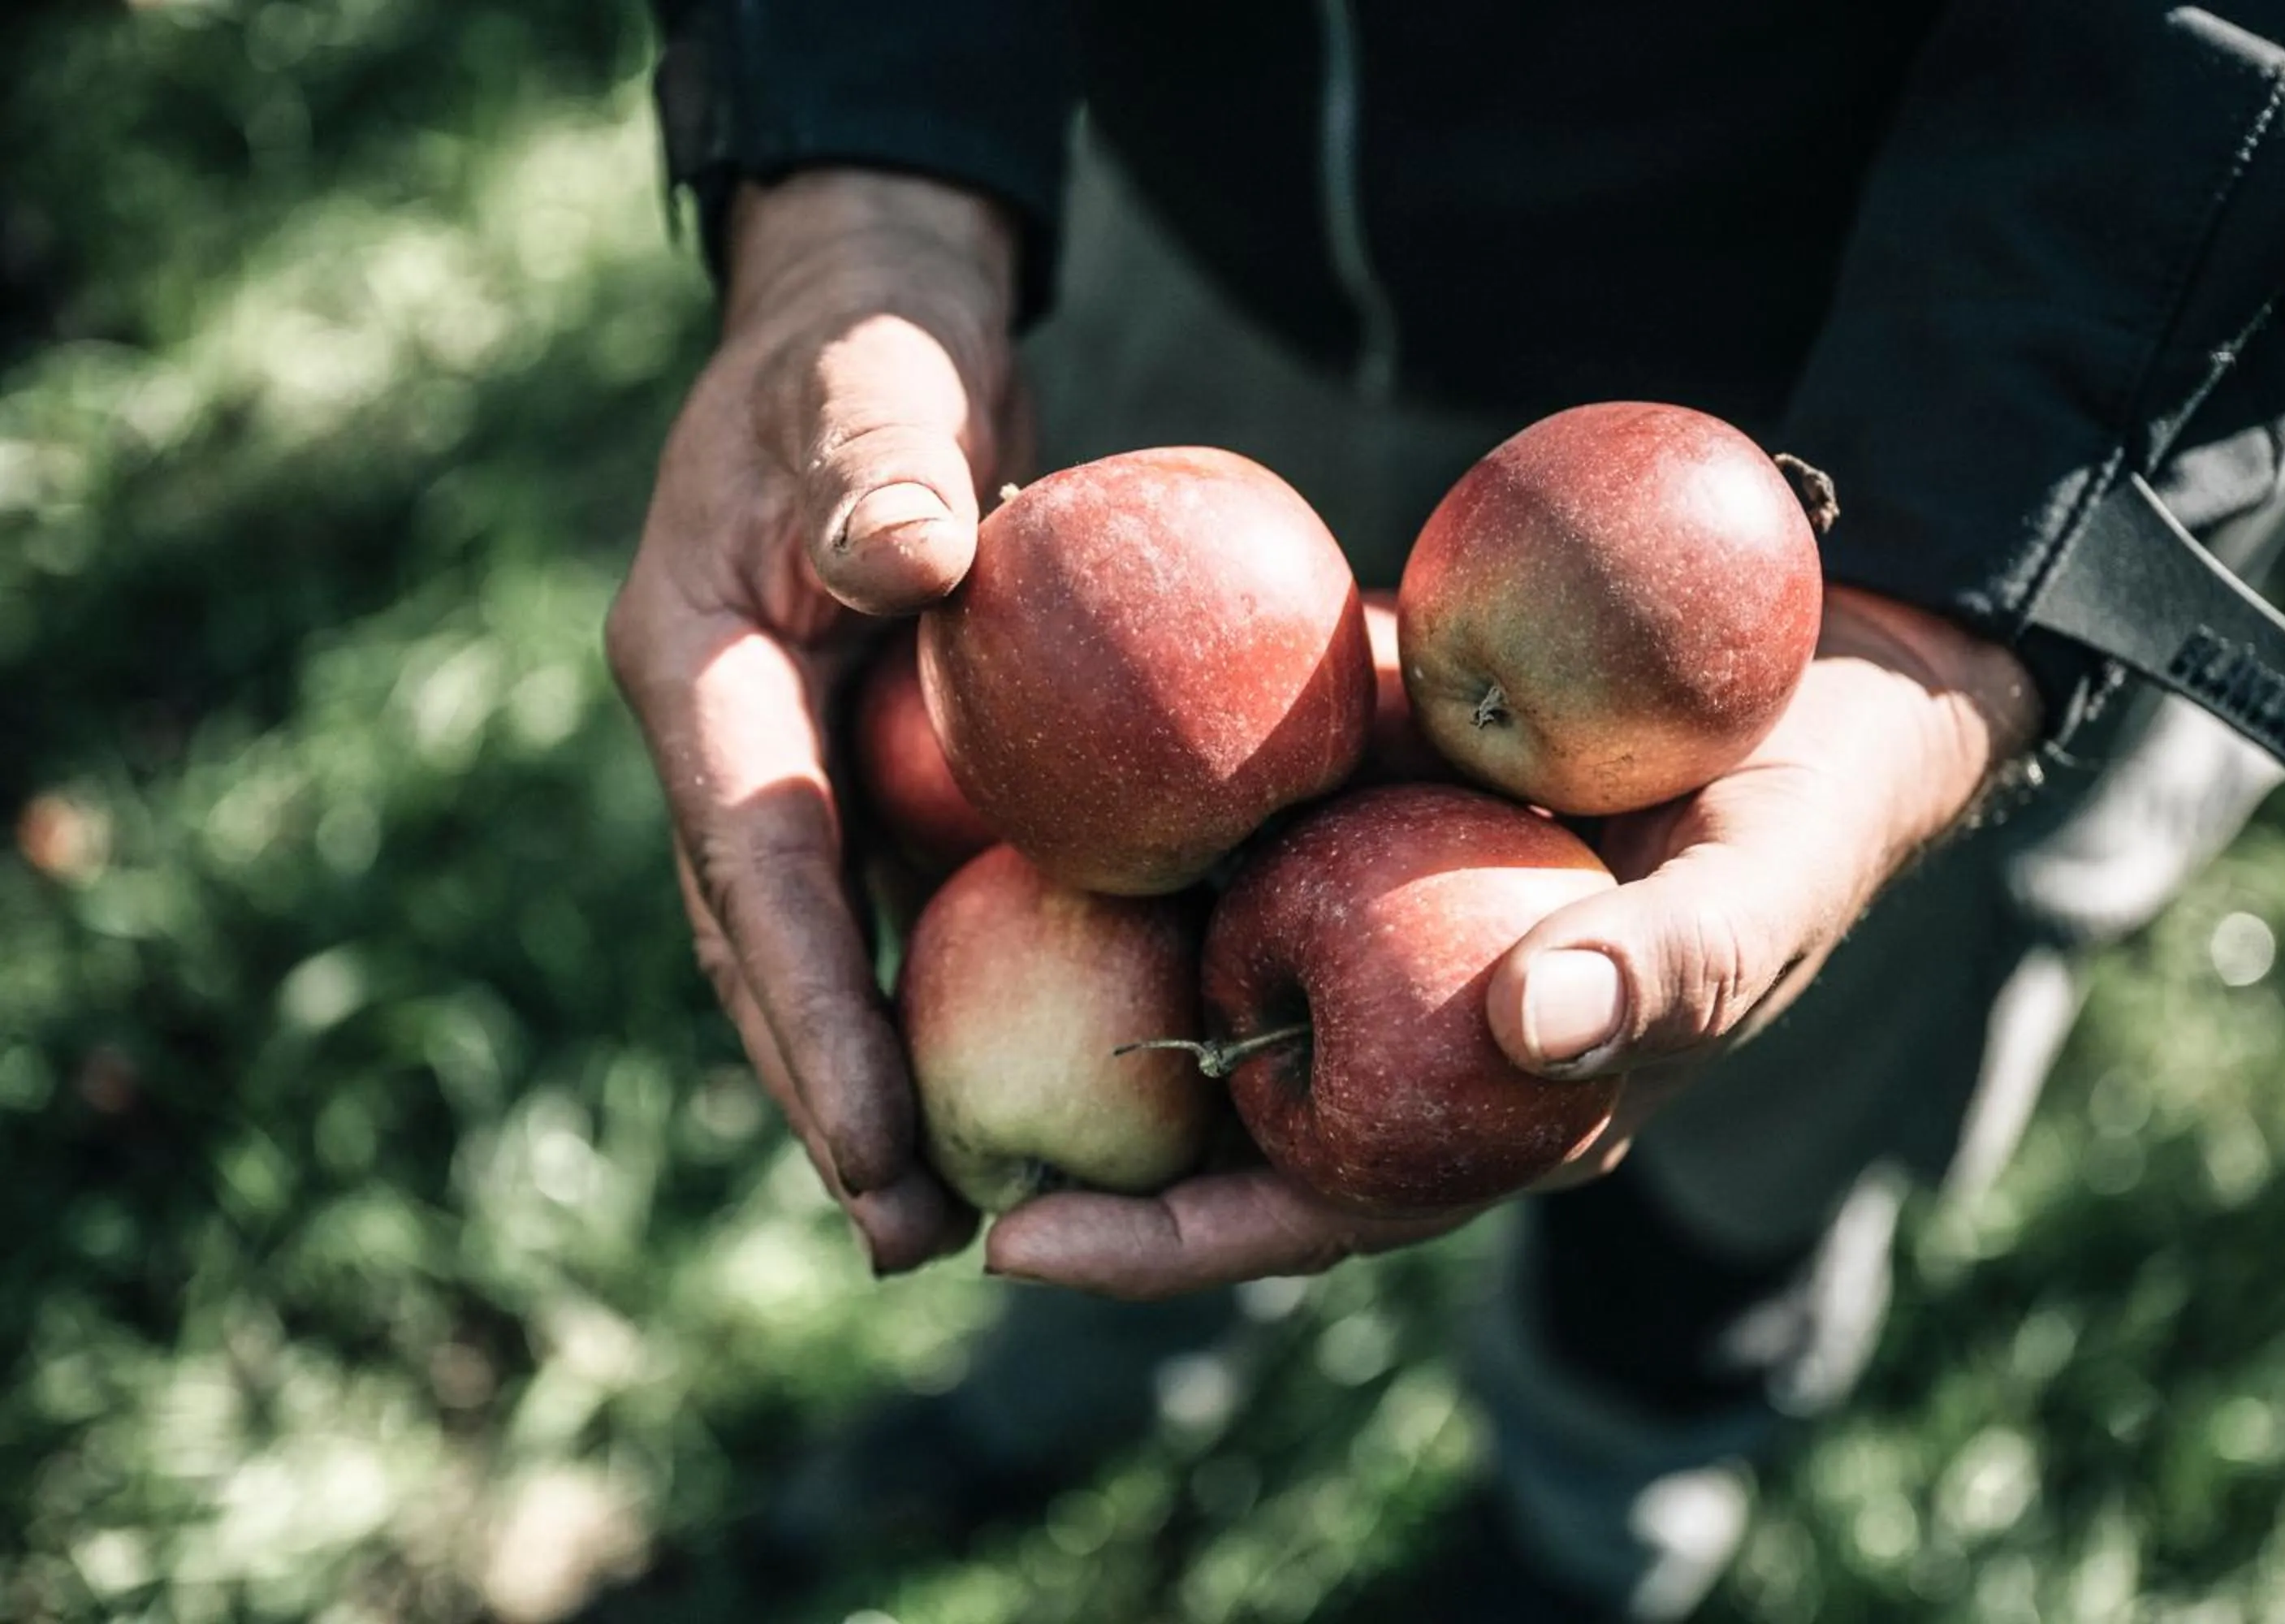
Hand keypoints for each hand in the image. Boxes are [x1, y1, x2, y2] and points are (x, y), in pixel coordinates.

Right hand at [606, 170, 1020, 1271]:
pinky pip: (879, 902)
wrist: (862, 338)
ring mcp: (781, 764)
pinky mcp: (850, 771)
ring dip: (866, 1081)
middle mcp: (725, 740)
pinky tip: (984, 1088)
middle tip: (905, 1240)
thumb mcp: (873, 383)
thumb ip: (880, 466)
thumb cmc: (869, 353)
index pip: (756, 862)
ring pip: (814, 951)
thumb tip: (913, 556)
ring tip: (932, 1224)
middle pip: (766, 948)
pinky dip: (922, 996)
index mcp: (698, 667)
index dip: (812, 1006)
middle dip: (828, 1095)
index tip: (874, 1136)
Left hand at [982, 586, 2039, 1296]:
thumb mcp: (1758, 894)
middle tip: (903, 1122)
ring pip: (1204, 974)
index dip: (1163, 1243)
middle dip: (1074, 1131)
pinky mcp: (1366, 814)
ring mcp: (1379, 924)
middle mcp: (1411, 1032)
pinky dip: (1145, 827)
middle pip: (1213, 1115)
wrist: (1831, 675)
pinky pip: (1237, 836)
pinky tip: (1035, 779)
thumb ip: (1662, 969)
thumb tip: (1522, 1033)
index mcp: (1487, 1104)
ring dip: (1077, 980)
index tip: (1015, 1245)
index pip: (1304, 1210)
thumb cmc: (1808, 813)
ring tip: (917, 966)